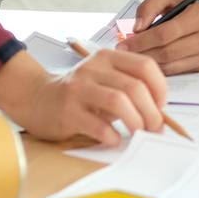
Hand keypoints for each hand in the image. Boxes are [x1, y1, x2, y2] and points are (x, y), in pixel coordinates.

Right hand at [0, 50, 167, 145]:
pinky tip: (114, 140)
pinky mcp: (67, 110)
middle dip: (151, 112)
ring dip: (135, 122)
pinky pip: (97, 124)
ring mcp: (79, 88)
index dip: (160, 88)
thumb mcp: (104, 82)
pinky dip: (112, 135)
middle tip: (155, 129)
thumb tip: (159, 114)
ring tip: (139, 134)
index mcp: (108, 58)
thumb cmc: (79, 94)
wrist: (37, 98)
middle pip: (134, 86)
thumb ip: (129, 90)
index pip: (145, 66)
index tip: (161, 107)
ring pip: (119, 101)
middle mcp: (93, 68)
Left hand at [118, 0, 198, 73]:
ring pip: (172, 65)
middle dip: (142, 53)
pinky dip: (161, 69)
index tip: (123, 44)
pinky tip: (150, 63)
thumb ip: (151, 5)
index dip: (141, 41)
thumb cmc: (190, 8)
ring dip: (150, 63)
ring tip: (135, 58)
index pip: (164, 33)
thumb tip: (137, 28)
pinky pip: (178, 71)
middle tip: (124, 53)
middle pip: (167, 52)